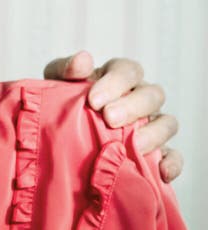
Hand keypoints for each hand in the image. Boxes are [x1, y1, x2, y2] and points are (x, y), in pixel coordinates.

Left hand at [44, 50, 182, 181]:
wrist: (58, 134)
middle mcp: (139, 98)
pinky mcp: (156, 151)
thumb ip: (66, 68)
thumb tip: (83, 60)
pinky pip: (174, 156)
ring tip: (133, 145)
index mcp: (118, 77)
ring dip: (154, 133)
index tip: (93, 100)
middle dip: (132, 106)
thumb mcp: (57, 81)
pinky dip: (172, 162)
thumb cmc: (62, 101)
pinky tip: (161, 172)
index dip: (115, 83)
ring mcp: (150, 124)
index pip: (128, 70)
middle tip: (109, 119)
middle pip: (152, 95)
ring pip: (168, 123)